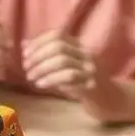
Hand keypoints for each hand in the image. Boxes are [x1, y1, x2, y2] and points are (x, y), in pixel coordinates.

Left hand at [20, 30, 134, 122]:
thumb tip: (24, 44)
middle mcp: (87, 54)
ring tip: (31, 78)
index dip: (38, 42)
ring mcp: (91, 68)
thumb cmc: (82, 83)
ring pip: (63, 60)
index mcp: (79, 46)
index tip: (25, 54)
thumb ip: (47, 56)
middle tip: (26, 67)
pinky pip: (69, 77)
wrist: (110, 101)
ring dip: (42, 68)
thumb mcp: (64, 67)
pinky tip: (40, 85)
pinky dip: (51, 79)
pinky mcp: (92, 84)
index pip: (58, 34)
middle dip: (38, 55)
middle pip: (59, 46)